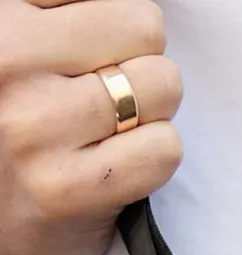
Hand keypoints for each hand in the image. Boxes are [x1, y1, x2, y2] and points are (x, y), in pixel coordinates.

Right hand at [0, 0, 181, 254]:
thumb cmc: (7, 126)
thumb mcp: (14, 44)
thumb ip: (62, 16)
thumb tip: (131, 11)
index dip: (111, 25)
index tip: (88, 53)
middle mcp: (6, 61)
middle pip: (144, 26)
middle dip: (139, 60)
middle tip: (109, 93)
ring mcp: (35, 127)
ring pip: (162, 84)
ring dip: (152, 110)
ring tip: (111, 129)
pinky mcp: (70, 189)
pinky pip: (164, 148)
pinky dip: (156, 155)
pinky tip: (121, 164)